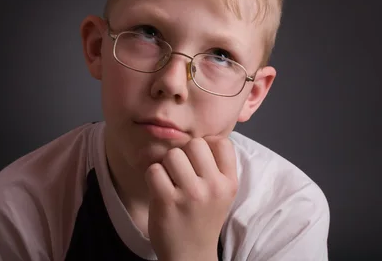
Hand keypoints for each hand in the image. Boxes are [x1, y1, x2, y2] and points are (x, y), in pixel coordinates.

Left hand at [145, 136, 237, 260]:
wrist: (190, 256)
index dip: (206, 146)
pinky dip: (152, 177)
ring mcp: (191, 194)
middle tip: (181, 173)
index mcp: (229, 183)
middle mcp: (213, 187)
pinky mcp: (167, 201)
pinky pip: (154, 170)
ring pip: (173, 154)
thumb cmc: (202, 219)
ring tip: (170, 182)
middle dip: (183, 154)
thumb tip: (202, 134)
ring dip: (166, 165)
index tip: (198, 162)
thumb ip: (215, 166)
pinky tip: (159, 190)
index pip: (221, 142)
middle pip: (194, 144)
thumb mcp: (220, 193)